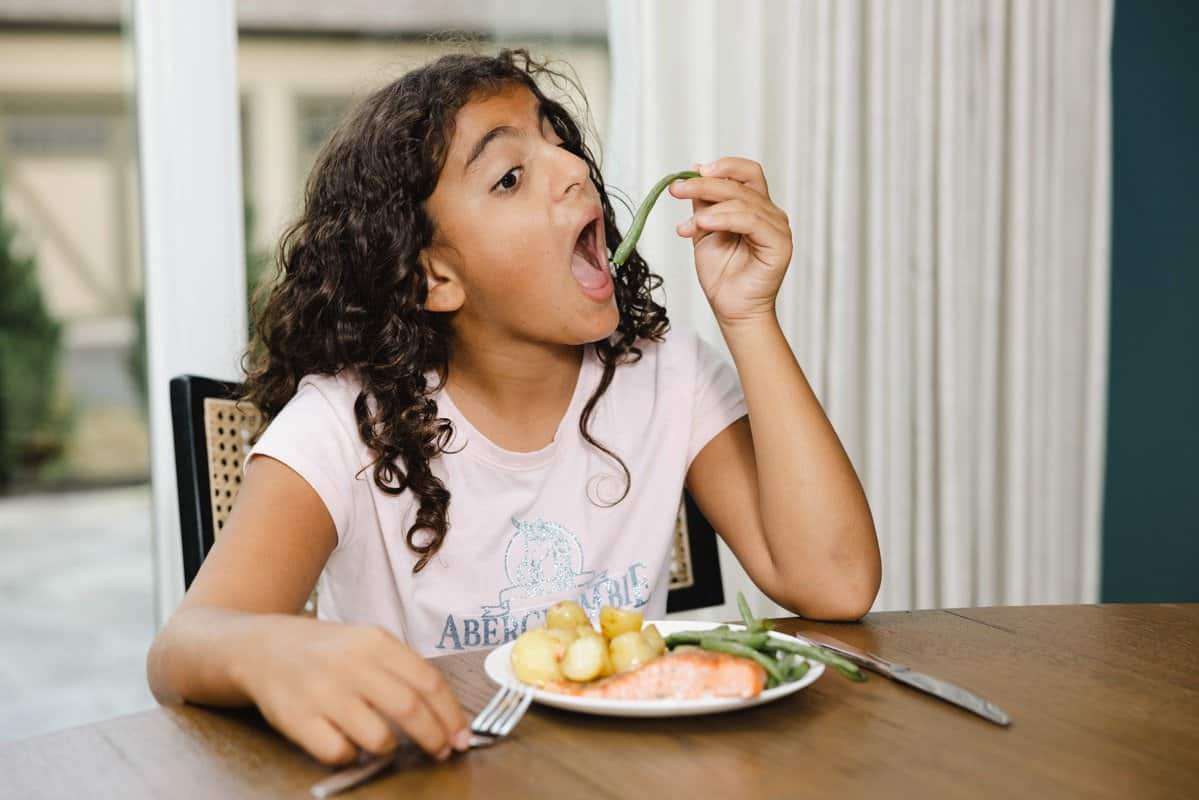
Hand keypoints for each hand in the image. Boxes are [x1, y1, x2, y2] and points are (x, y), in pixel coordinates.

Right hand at [233, 617, 470, 765]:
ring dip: (391, 748)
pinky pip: (340, 752)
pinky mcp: (298, 718)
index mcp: (376, 642)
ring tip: (388, 743)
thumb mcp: (367, 644)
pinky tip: (350, 745)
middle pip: (410, 709)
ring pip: (378, 736)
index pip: (429, 682)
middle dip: (434, 737)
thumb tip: (446, 713)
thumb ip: (402, 671)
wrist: (263, 647)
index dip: (451, 715)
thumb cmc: (328, 652)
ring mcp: (323, 692)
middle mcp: (351, 664)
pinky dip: (352, 756)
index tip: (462, 736)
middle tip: (442, 751)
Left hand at [668, 157, 792, 325]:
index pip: (746, 173)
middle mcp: (770, 213)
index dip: (722, 166)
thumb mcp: (704, 229)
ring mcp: (777, 227)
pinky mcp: (779, 244)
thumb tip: (694, 170)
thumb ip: (703, 202)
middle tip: (676, 189)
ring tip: (688, 222)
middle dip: (704, 184)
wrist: (731, 308)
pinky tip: (703, 224)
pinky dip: (725, 218)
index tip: (692, 172)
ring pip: (743, 201)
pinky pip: (752, 221)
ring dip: (709, 205)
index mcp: (755, 206)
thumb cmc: (721, 274)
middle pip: (741, 183)